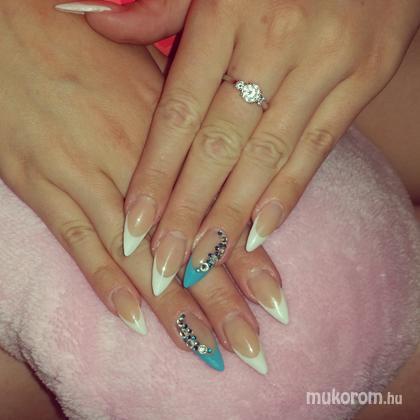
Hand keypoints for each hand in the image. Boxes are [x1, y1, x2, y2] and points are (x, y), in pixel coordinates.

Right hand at [0, 0, 285, 373]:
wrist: (15, 28)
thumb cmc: (90, 44)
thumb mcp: (153, 72)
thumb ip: (189, 122)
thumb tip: (226, 156)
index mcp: (169, 134)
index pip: (218, 212)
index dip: (248, 260)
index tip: (276, 301)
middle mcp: (133, 165)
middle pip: (186, 247)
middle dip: (220, 302)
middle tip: (251, 348)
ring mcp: (86, 178)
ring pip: (138, 258)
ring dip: (173, 308)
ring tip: (207, 351)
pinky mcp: (44, 187)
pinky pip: (79, 244)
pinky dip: (105, 284)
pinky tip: (133, 321)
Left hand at [64, 0, 419, 287]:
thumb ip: (158, 7)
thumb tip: (90, 19)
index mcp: (227, 12)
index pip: (180, 113)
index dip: (156, 174)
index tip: (136, 226)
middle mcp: (274, 43)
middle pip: (219, 147)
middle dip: (189, 213)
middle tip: (166, 266)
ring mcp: (323, 64)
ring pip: (265, 157)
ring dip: (231, 216)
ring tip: (203, 261)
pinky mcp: (362, 80)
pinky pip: (317, 149)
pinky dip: (287, 195)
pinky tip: (260, 234)